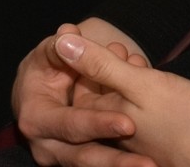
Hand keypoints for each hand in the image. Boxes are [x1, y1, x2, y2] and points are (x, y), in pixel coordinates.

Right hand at [14, 19, 151, 166]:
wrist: (37, 92)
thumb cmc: (44, 69)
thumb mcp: (48, 55)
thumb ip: (60, 47)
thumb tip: (68, 34)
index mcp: (36, 120)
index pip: (71, 124)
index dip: (98, 123)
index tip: (129, 123)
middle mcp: (48, 145)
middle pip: (85, 156)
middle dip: (117, 160)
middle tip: (149, 163)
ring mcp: (64, 156)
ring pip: (96, 164)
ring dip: (124, 163)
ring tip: (152, 165)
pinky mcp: (80, 158)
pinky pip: (104, 160)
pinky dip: (126, 157)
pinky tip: (152, 161)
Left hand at [53, 31, 189, 166]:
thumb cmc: (185, 120)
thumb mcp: (141, 84)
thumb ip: (101, 64)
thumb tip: (62, 42)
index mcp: (104, 114)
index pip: (81, 83)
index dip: (93, 58)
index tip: (112, 45)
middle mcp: (113, 132)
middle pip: (101, 94)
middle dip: (111, 68)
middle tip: (127, 52)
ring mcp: (134, 142)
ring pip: (120, 104)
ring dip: (130, 81)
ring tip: (142, 65)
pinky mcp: (154, 145)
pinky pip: (137, 118)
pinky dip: (143, 98)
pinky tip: (159, 92)